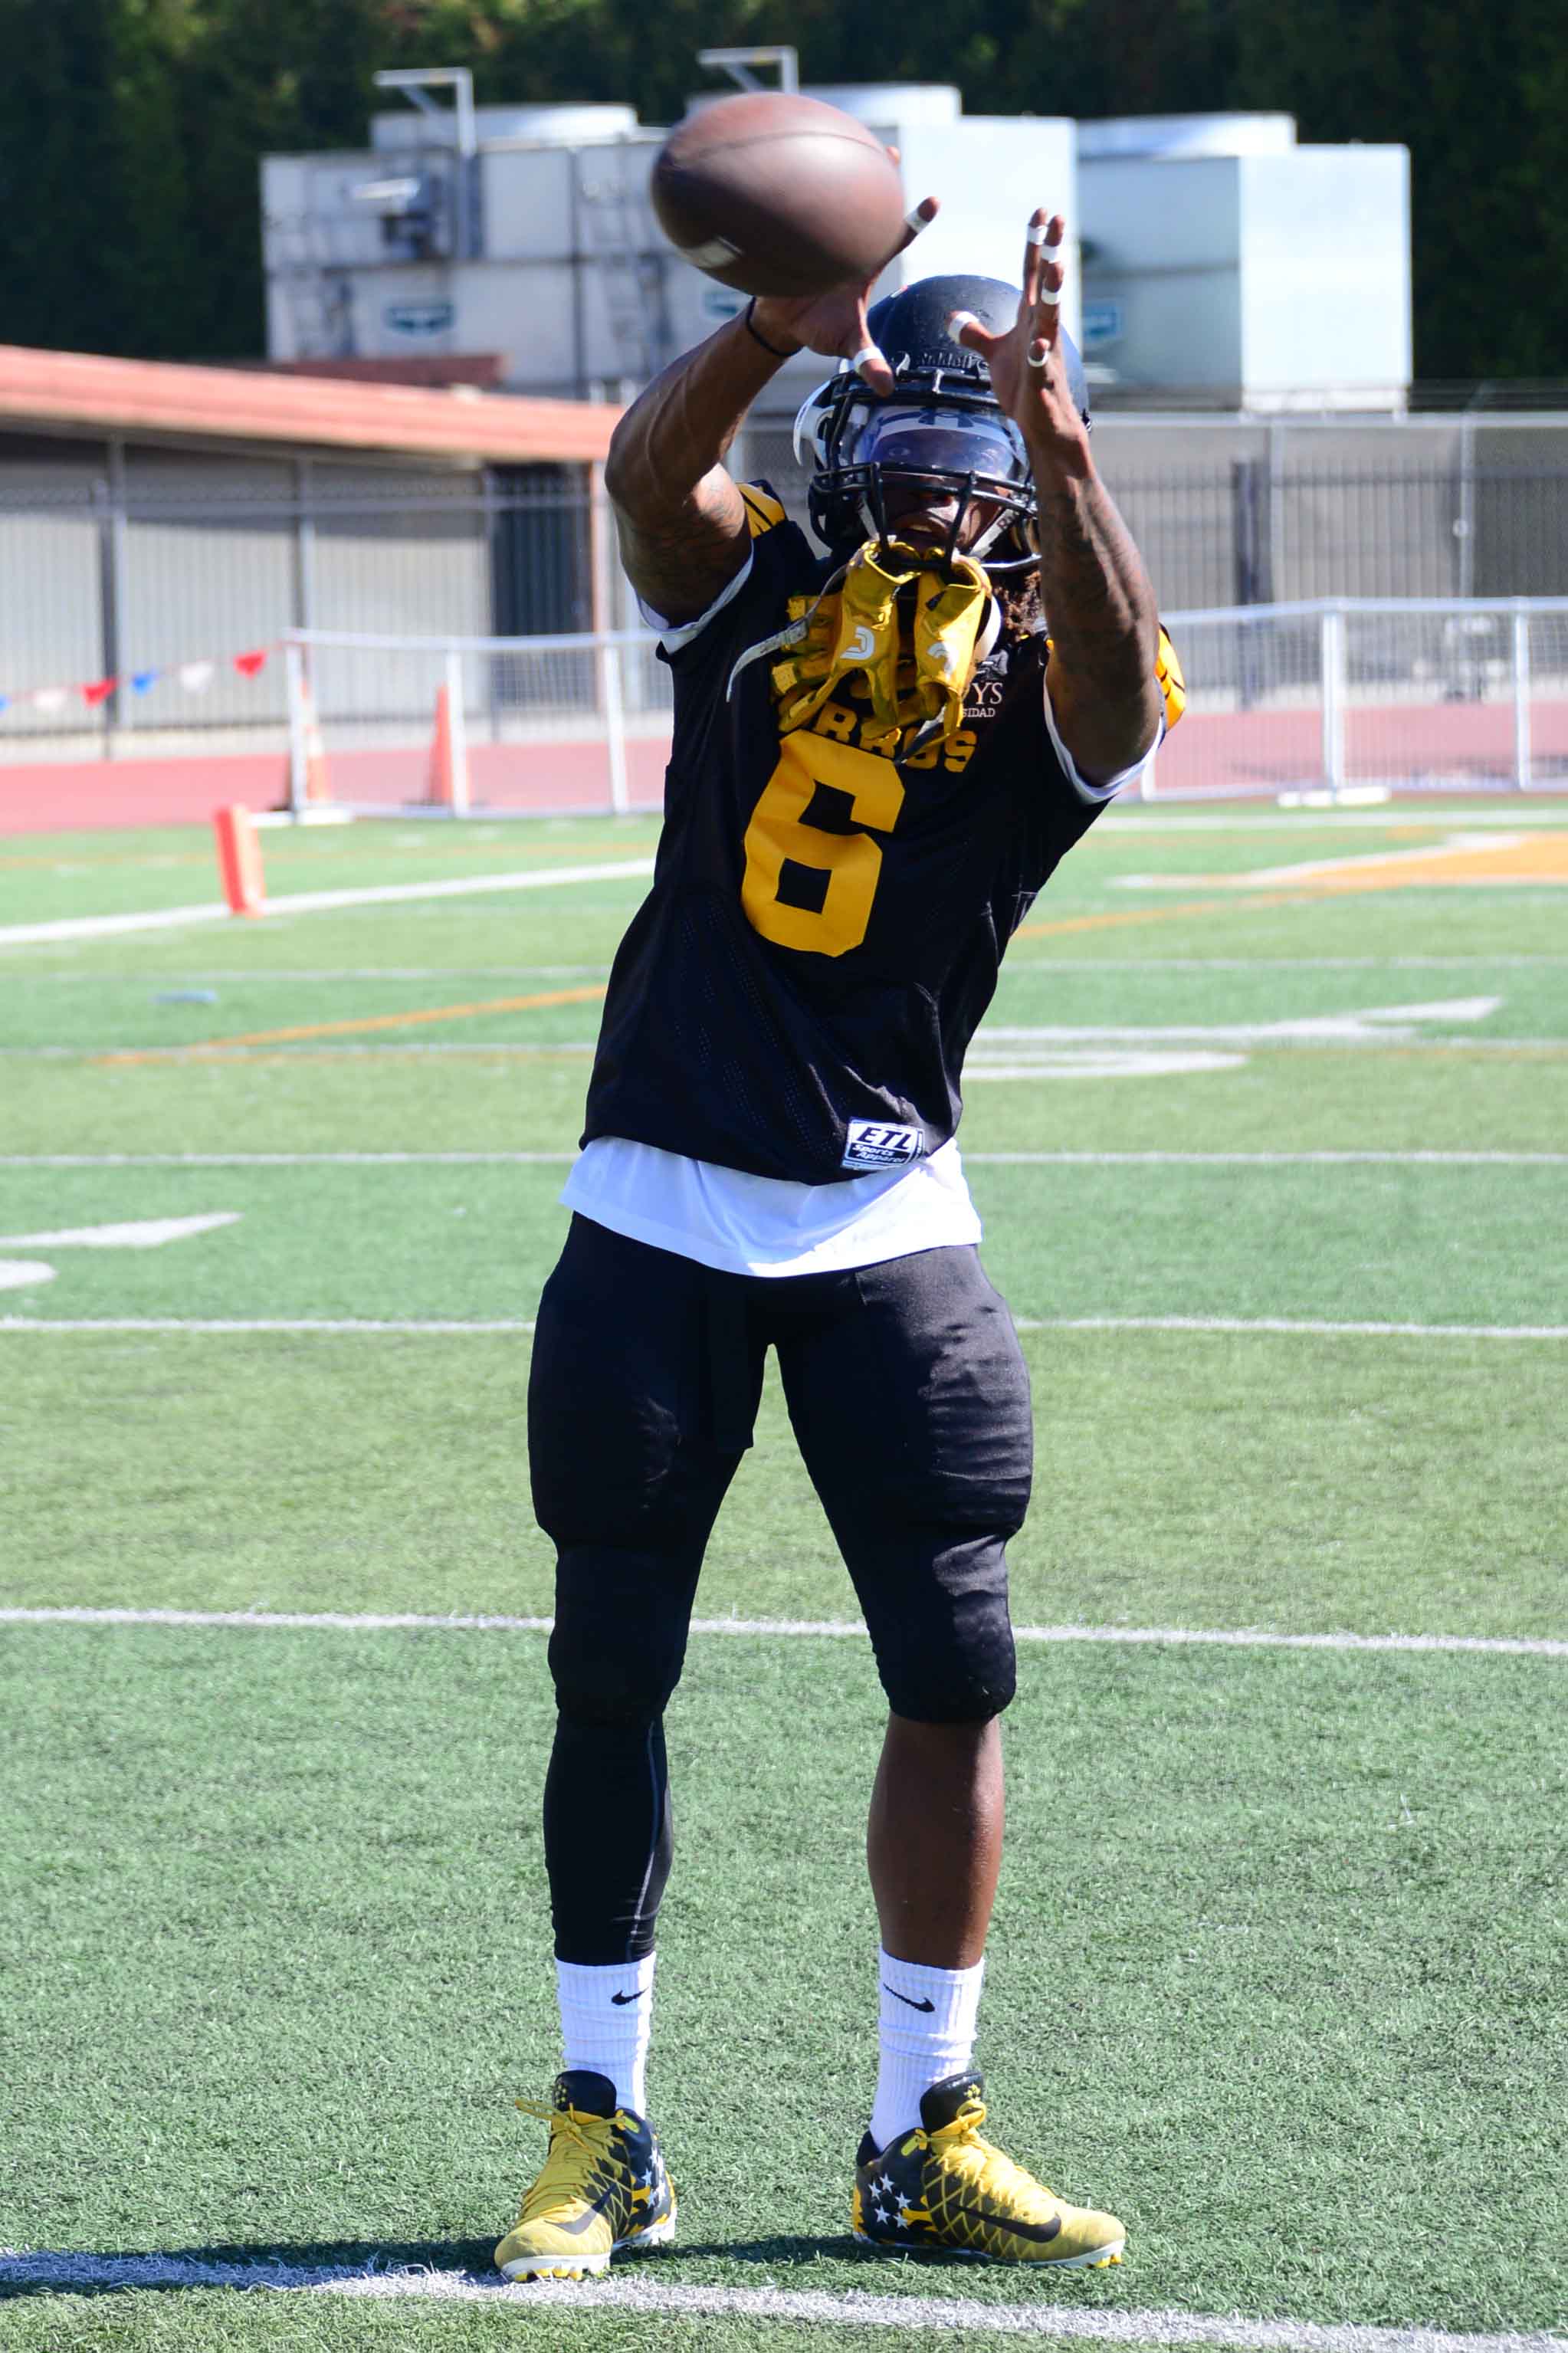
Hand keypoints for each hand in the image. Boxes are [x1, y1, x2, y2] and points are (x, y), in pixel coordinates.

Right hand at [750, 165, 937, 394]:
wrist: (781, 324)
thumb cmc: (818, 329)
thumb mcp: (847, 344)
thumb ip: (869, 360)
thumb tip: (888, 389)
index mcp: (863, 264)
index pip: (893, 236)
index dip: (913, 220)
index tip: (933, 201)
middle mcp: (847, 245)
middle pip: (866, 205)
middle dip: (880, 179)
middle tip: (891, 154)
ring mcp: (821, 240)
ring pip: (834, 200)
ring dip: (842, 173)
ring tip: (852, 143)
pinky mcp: (794, 241)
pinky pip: (798, 212)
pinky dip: (799, 190)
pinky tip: (800, 160)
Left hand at [947, 209, 1091, 484]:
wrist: (1042, 424)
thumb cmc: (1022, 388)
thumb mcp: (995, 355)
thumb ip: (975, 334)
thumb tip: (953, 318)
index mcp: (1029, 319)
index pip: (1032, 274)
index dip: (1035, 244)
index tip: (1040, 213)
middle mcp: (1040, 330)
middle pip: (1046, 284)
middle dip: (1051, 251)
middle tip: (1057, 218)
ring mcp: (1044, 354)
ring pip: (1050, 317)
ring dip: (1054, 291)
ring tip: (1057, 264)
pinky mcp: (1041, 381)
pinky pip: (1041, 364)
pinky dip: (1040, 355)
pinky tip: (1039, 345)